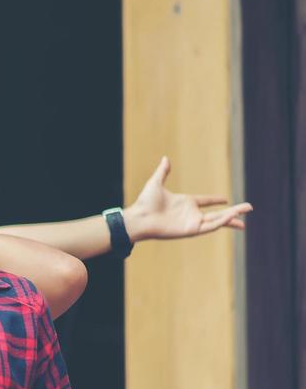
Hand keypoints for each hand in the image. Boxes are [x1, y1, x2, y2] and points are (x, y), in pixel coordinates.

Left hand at [123, 156, 251, 242]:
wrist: (139, 218)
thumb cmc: (145, 203)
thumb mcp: (156, 183)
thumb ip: (163, 172)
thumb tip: (165, 158)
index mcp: (185, 202)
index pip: (205, 201)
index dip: (216, 200)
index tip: (226, 199)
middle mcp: (191, 213)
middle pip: (217, 214)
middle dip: (234, 212)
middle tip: (249, 208)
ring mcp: (192, 222)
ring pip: (218, 220)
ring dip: (232, 216)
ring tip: (247, 211)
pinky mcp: (191, 230)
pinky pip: (210, 226)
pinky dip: (222, 221)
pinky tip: (232, 215)